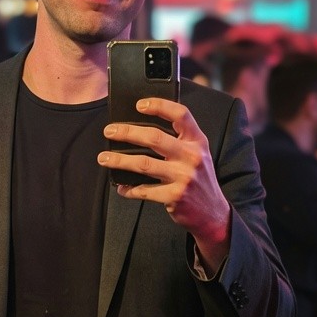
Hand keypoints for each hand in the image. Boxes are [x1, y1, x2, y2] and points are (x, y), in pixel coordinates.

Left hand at [98, 97, 231, 273]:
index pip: (180, 114)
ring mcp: (183, 177)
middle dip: (127, 132)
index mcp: (197, 141)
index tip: (139, 104)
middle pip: (154, 137)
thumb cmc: (199, 178)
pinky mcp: (174, 196)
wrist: (213, 212)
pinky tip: (121, 187)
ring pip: (143, 164)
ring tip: (104, 158)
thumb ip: (179, 139)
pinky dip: (129, 189)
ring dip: (119, 160)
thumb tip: (142, 128)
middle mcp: (191, 156)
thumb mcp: (198, 153)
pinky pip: (144, 190)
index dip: (159, 105)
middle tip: (109, 131)